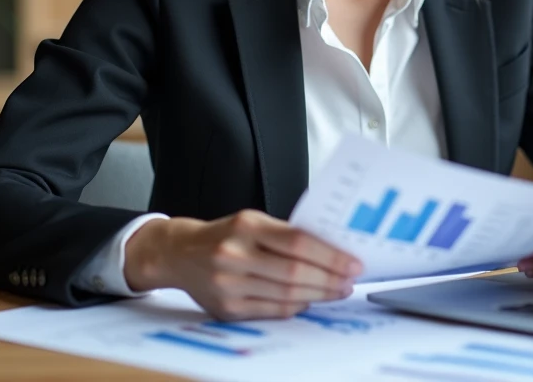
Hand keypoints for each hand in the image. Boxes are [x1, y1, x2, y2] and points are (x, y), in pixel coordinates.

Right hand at [124, 209, 362, 320]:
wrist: (179, 253)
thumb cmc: (226, 234)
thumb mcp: (253, 221)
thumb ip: (286, 234)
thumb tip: (332, 251)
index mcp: (246, 226)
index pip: (298, 242)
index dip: (330, 255)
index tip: (353, 263)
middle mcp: (234, 254)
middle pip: (295, 272)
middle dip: (330, 279)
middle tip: (350, 280)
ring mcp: (228, 284)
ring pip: (286, 295)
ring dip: (318, 295)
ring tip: (337, 291)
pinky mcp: (226, 308)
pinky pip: (271, 311)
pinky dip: (295, 307)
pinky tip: (309, 301)